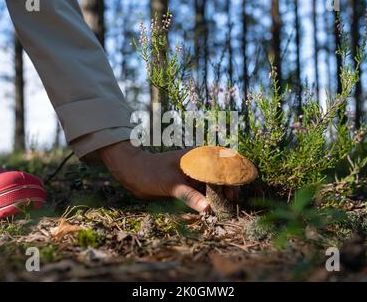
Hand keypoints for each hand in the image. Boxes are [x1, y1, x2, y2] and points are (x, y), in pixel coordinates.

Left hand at [97, 141, 238, 212]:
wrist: (132, 172)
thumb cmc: (150, 173)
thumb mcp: (170, 184)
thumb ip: (189, 195)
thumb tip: (207, 208)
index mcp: (198, 157)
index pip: (224, 164)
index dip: (233, 178)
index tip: (234, 194)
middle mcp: (199, 164)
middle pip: (221, 175)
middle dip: (228, 189)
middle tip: (231, 205)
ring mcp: (194, 174)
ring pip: (213, 184)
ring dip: (219, 196)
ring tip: (224, 210)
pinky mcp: (188, 183)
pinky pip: (203, 191)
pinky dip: (209, 199)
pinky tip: (211, 209)